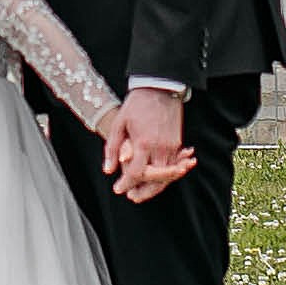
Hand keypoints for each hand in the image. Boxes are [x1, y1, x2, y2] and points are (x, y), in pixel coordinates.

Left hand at [103, 88, 195, 204]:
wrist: (160, 87)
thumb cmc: (138, 104)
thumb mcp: (119, 123)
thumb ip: (113, 148)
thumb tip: (108, 170)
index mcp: (143, 143)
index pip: (136, 174)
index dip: (126, 184)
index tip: (118, 189)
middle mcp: (160, 148)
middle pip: (155, 181)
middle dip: (143, 192)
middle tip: (132, 197)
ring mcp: (172, 147)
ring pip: (167, 177)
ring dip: (156, 188)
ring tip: (142, 193)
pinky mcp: (177, 143)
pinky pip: (174, 166)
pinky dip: (167, 177)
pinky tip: (158, 181)